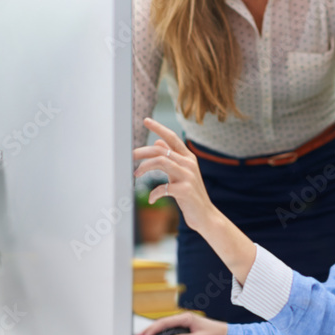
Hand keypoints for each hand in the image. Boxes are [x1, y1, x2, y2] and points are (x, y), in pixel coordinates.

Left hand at [133, 118, 214, 232]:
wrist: (205, 215)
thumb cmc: (190, 194)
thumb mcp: (182, 173)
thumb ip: (171, 158)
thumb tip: (157, 143)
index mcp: (188, 157)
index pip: (172, 138)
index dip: (159, 128)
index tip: (146, 120)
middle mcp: (189, 163)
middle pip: (161, 150)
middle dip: (142, 151)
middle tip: (130, 155)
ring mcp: (188, 176)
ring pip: (161, 162)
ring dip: (144, 167)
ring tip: (136, 174)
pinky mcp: (185, 190)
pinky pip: (163, 188)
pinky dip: (154, 193)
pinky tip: (152, 199)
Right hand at [137, 312, 227, 334]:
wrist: (225, 333)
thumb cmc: (214, 334)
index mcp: (186, 318)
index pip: (166, 323)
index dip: (154, 330)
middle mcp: (184, 317)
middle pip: (163, 322)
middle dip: (150, 329)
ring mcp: (184, 321)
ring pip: (165, 324)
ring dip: (154, 330)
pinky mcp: (185, 326)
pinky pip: (170, 328)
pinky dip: (161, 331)